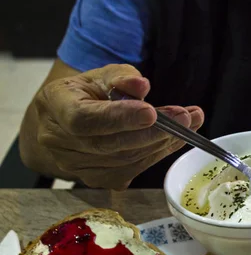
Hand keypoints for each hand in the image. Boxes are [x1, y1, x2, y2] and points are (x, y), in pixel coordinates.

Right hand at [34, 64, 203, 189]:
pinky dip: (158, 153)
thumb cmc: (85, 94)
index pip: (84, 119)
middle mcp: (60, 142)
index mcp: (55, 107)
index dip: (119, 118)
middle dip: (154, 131)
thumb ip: (121, 77)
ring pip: (126, 159)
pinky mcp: (98, 179)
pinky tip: (176, 138)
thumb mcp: (100, 75)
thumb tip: (141, 85)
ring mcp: (77, 166)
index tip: (152, 112)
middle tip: (186, 117)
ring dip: (163, 142)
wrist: (66, 121)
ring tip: (190, 122)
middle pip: (111, 144)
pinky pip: (133, 169)